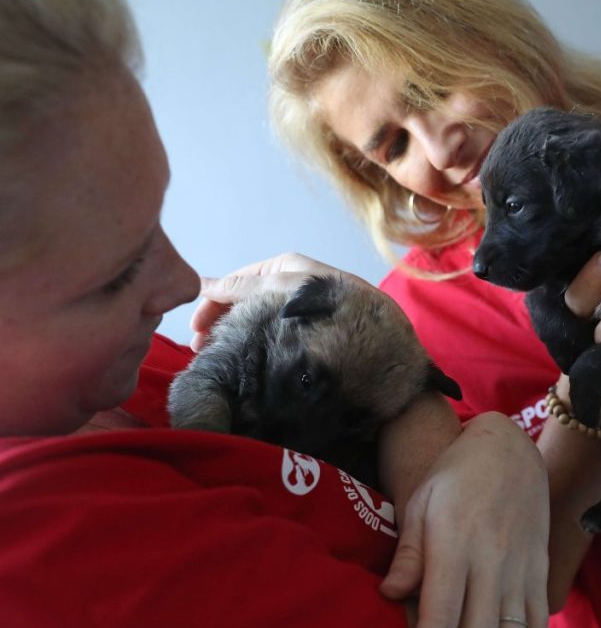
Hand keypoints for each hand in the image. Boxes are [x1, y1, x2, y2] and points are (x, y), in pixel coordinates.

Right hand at [189, 252, 346, 350]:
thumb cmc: (331, 303)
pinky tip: (249, 360)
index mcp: (285, 267)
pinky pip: (277, 334)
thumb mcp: (279, 290)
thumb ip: (240, 288)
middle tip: (201, 349)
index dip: (211, 304)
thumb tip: (202, 282)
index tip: (195, 331)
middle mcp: (293, 285)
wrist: (378, 334)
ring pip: (259, 320)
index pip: (235, 282)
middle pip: (245, 302)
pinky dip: (258, 344)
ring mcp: (303, 308)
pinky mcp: (314, 330)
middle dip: (221, 323)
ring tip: (221, 357)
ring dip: (237, 336)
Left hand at [380, 412, 549, 627]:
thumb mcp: (422, 503)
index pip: (441, 614)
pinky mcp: (540, 570)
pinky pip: (539, 622)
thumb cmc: (455, 475)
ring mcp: (521, 568)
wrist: (509, 449)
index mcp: (456, 544)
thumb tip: (389, 594)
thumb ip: (409, 553)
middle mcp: (492, 561)